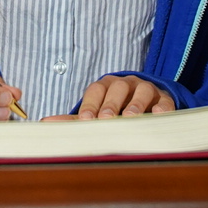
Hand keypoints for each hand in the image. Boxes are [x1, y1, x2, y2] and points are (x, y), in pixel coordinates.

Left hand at [42, 75, 174, 119]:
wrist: (147, 103)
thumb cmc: (115, 110)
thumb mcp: (95, 114)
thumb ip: (72, 120)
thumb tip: (44, 123)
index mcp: (106, 86)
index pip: (96, 89)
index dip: (91, 103)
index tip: (86, 119)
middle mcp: (126, 84)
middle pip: (118, 88)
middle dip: (111, 103)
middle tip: (106, 119)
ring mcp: (146, 89)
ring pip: (142, 90)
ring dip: (136, 104)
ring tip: (130, 117)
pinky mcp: (164, 98)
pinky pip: (164, 100)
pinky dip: (161, 107)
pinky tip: (156, 116)